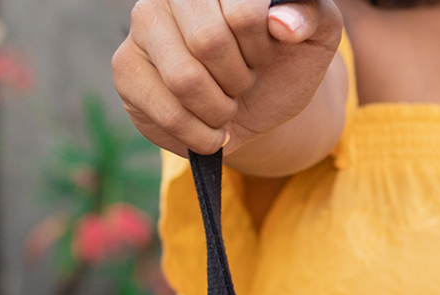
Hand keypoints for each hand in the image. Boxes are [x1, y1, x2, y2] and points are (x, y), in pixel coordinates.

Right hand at [114, 0, 342, 156]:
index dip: (261, 46)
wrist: (256, 107)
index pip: (242, 12)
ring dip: (220, 108)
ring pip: (185, 79)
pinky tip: (211, 130)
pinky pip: (168, 112)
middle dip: (239, 77)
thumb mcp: (313, 39)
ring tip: (226, 103)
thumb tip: (283, 23)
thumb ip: (312, 16)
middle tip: (243, 80)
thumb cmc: (280, 64)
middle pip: (208, 41)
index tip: (264, 52)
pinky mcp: (126, 68)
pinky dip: (203, 135)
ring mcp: (141, 24)